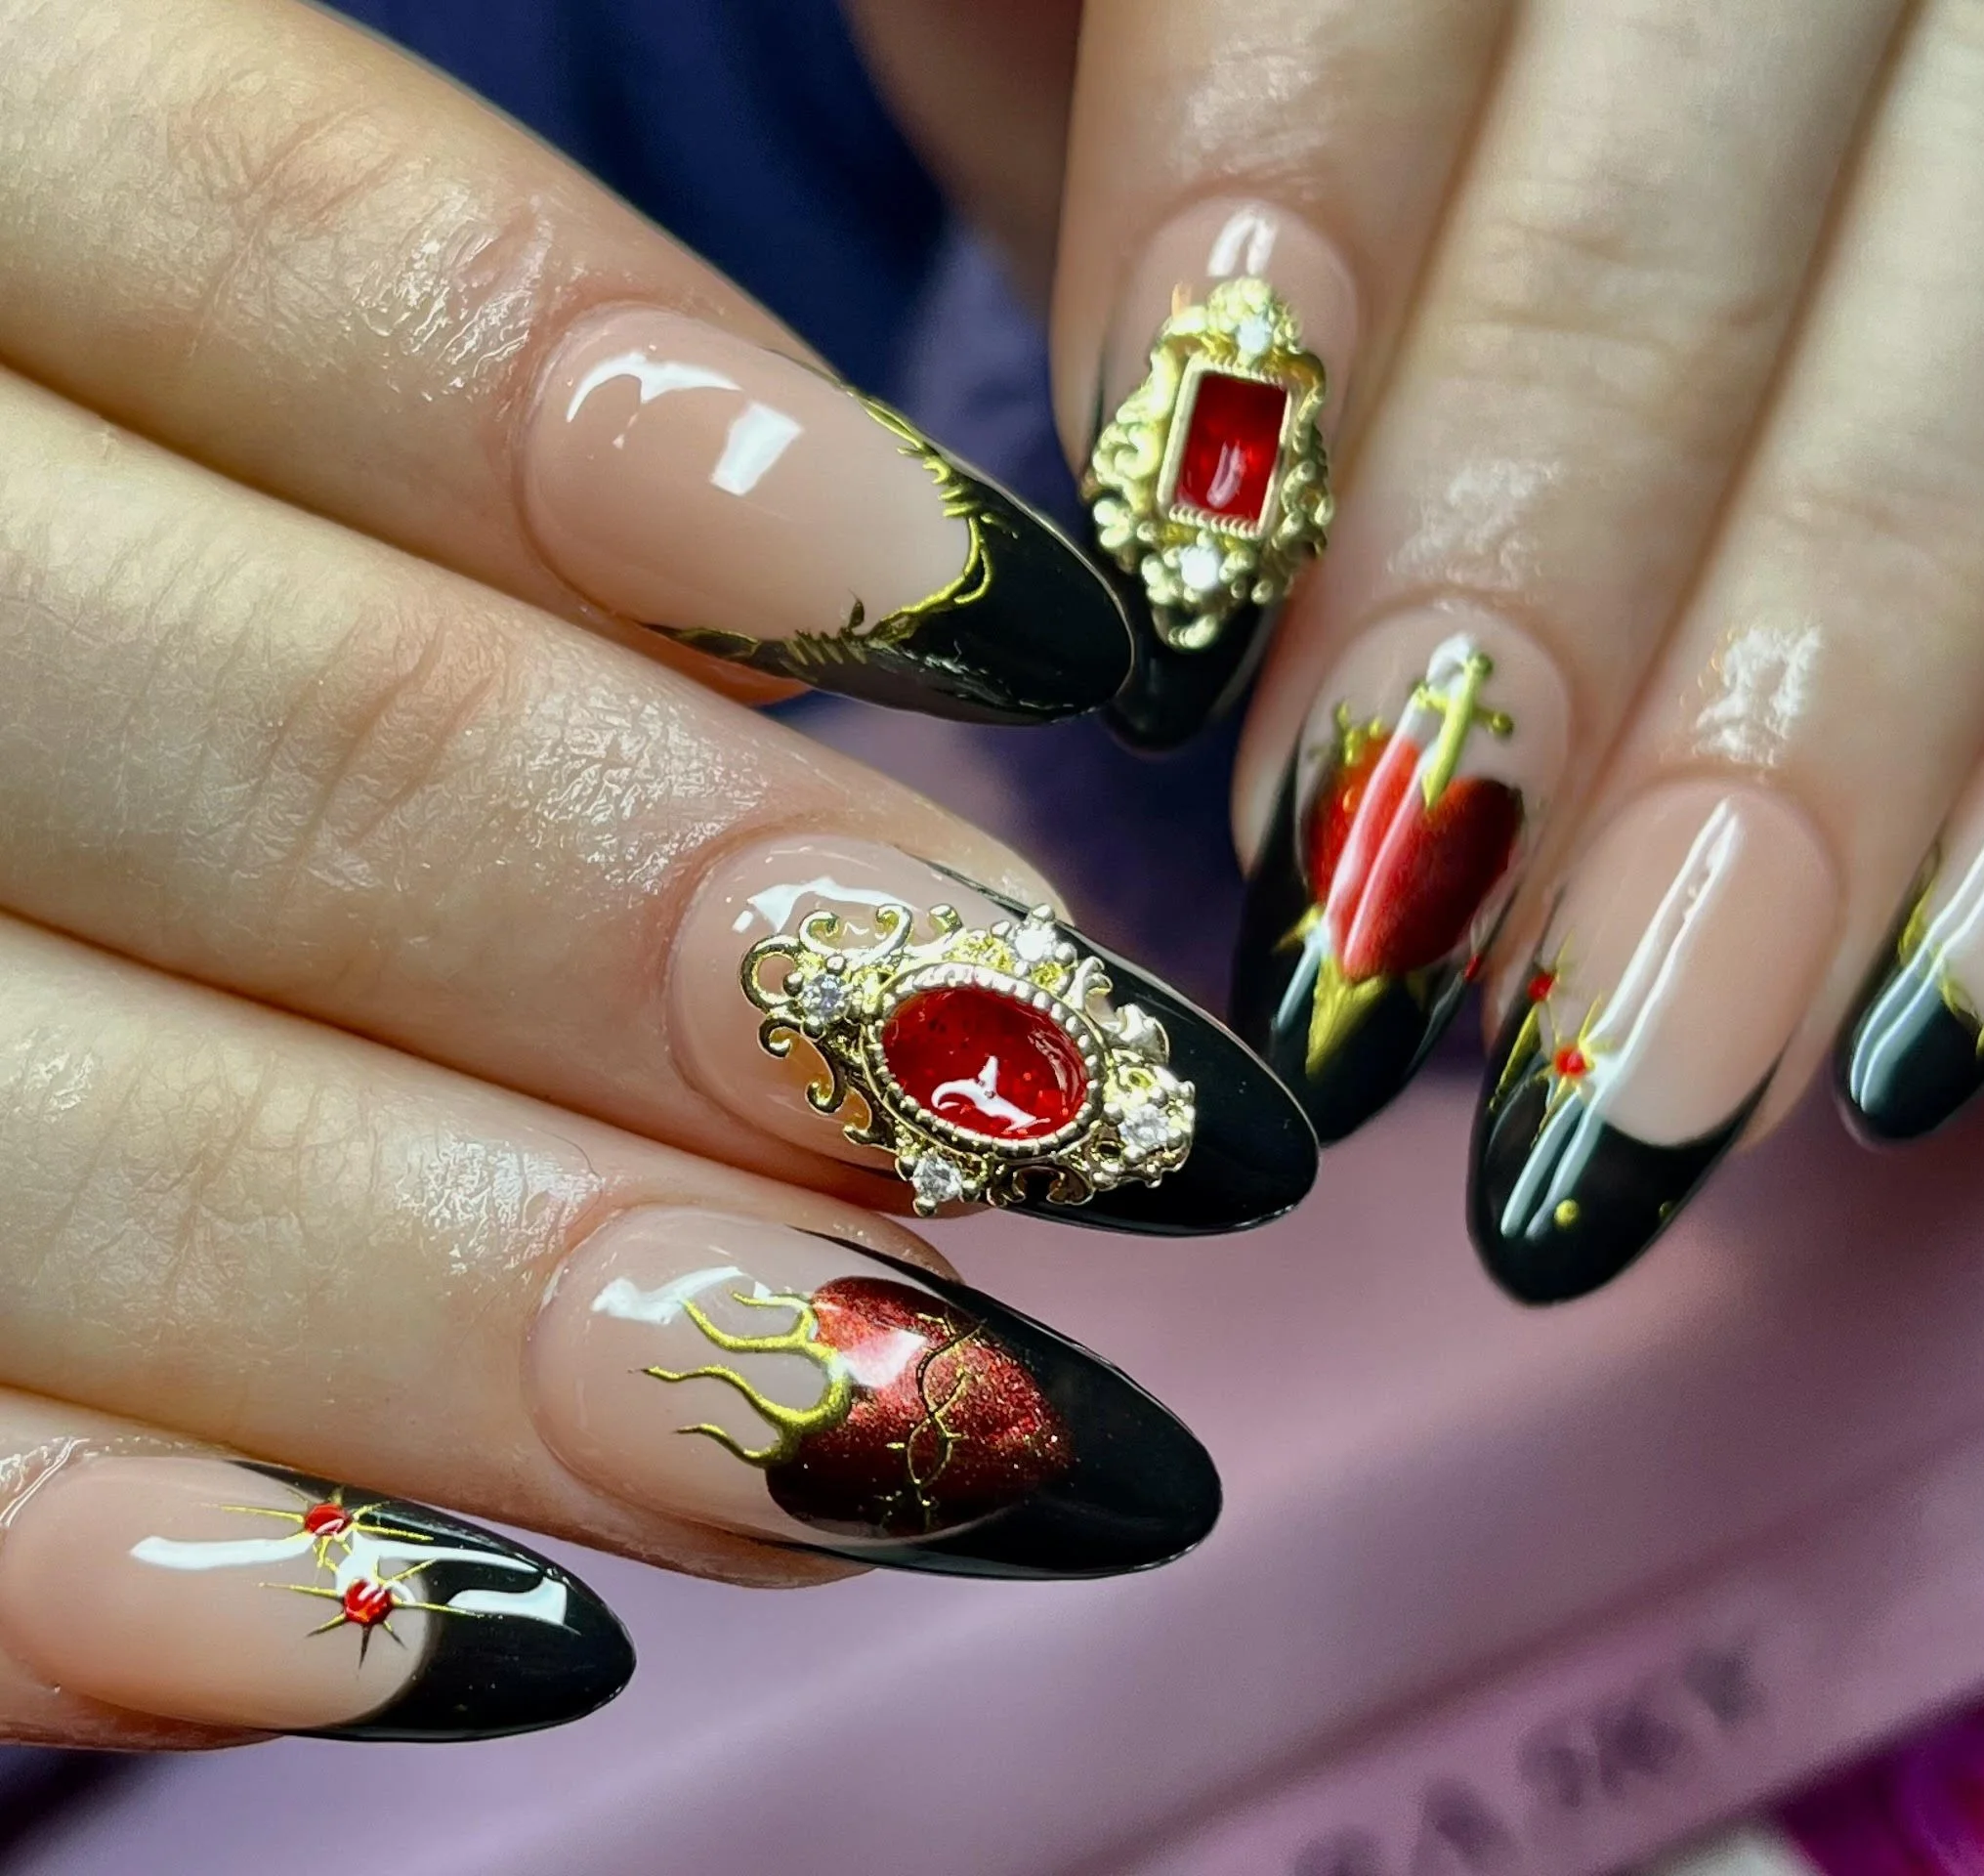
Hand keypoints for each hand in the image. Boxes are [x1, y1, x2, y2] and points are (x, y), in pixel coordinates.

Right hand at [0, 0, 1313, 1747]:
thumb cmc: (133, 471)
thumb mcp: (214, 308)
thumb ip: (479, 406)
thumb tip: (945, 646)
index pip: (241, 220)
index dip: (629, 419)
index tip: (1031, 619)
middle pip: (234, 741)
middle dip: (686, 941)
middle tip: (1074, 1106)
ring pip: (59, 1137)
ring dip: (519, 1299)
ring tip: (924, 1415)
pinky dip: (125, 1566)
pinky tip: (495, 1644)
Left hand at [860, 0, 1983, 1297]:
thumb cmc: (1250, 4)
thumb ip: (1112, 109)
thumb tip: (1173, 502)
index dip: (1297, 250)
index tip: (1179, 618)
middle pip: (1721, 145)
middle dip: (1554, 569)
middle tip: (1380, 938)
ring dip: (1836, 714)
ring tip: (1644, 1071)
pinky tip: (1952, 977)